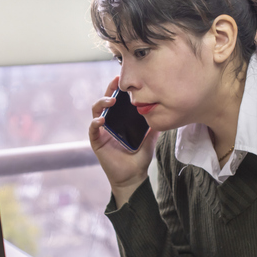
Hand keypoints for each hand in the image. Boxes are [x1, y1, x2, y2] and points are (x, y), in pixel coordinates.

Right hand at [89, 76, 158, 205]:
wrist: (133, 177)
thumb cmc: (139, 159)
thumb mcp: (150, 139)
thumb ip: (154, 126)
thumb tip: (163, 112)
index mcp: (120, 120)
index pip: (116, 101)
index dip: (118, 89)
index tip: (123, 79)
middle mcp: (109, 123)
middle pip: (105, 102)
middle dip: (109, 90)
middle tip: (117, 82)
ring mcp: (102, 132)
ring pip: (96, 112)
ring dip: (102, 104)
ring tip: (111, 101)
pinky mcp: (97, 142)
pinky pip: (92, 130)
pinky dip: (95, 123)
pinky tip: (101, 120)